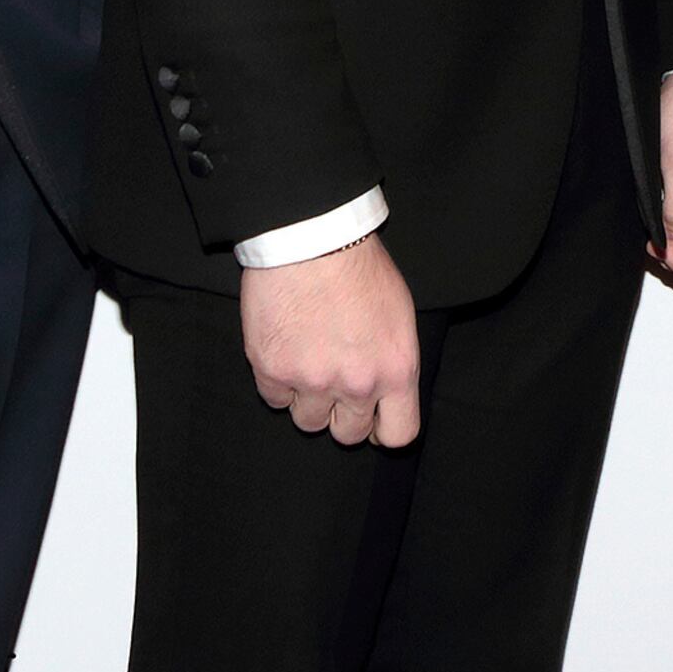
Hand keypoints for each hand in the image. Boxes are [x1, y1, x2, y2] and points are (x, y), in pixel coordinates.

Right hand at [242, 233, 421, 446]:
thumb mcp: (399, 313)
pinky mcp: (273, 370)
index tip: (374, 418)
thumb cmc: (359, 265)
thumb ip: (392, 359)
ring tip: (308, 361)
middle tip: (335, 383)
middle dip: (343, 415)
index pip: (399, 434)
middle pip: (348, 434)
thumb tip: (384, 385)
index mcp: (396, 370)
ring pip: (308, 421)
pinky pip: (275, 399)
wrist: (311, 237)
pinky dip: (279, 382)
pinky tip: (285, 350)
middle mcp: (357, 384)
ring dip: (308, 399)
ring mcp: (312, 381)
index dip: (384, 429)